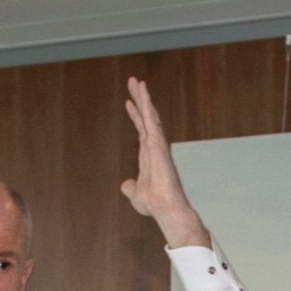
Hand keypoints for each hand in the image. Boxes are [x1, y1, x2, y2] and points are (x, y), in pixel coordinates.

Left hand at [120, 76, 211, 249]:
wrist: (164, 209)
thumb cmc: (154, 205)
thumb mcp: (136, 195)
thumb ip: (131, 188)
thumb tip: (125, 185)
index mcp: (149, 156)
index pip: (141, 131)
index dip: (136, 116)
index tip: (129, 103)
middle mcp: (154, 147)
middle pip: (146, 118)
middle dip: (140, 100)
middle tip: (134, 82)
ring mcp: (157, 144)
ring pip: (149, 115)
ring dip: (143, 97)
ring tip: (136, 81)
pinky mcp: (158, 144)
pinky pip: (150, 120)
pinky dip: (146, 105)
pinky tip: (142, 93)